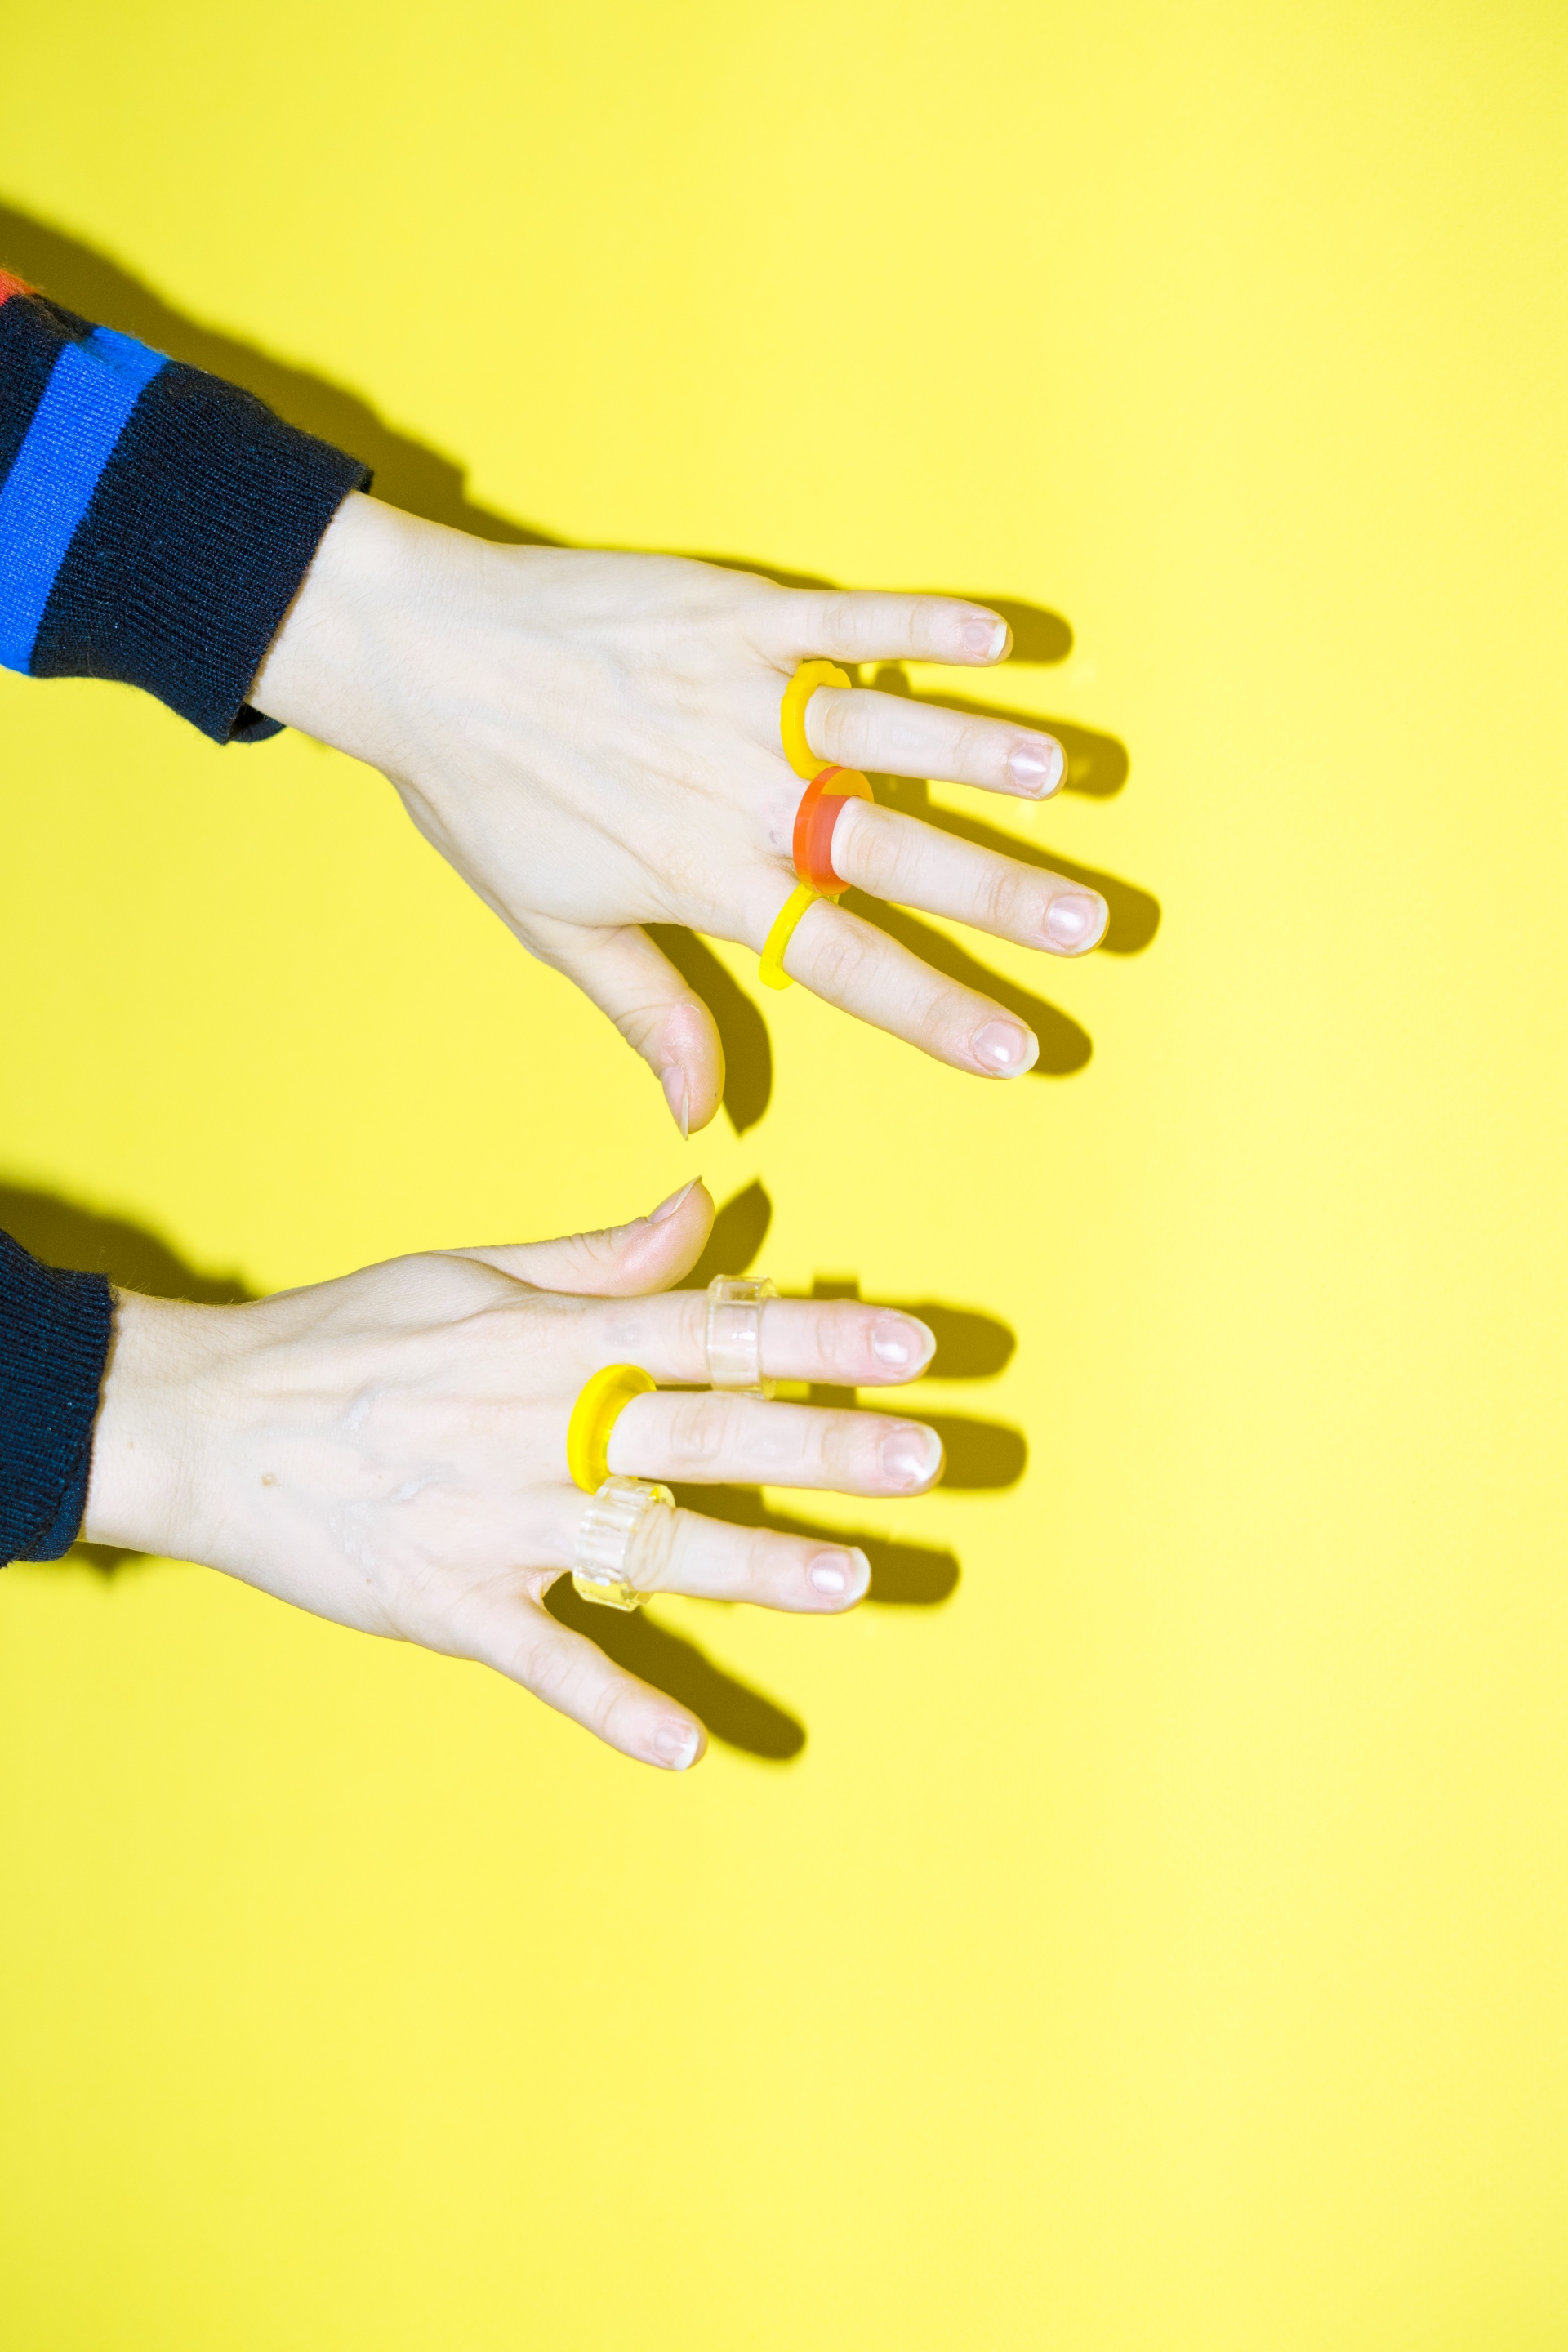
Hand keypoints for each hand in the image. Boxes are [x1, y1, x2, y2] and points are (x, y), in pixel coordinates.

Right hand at [82, 1181, 943, 1769]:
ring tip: (854, 1582)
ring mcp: (494, 1524)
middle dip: (818, 1444)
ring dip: (752, 1568)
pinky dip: (610, 1704)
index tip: (914, 1343)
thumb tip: (706, 1208)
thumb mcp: (469, 1270)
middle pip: (699, 1433)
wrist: (204, 1423)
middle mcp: (535, 1428)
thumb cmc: (343, 1338)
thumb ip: (598, 1259)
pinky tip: (687, 1748)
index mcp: (545, 1340)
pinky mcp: (449, 1606)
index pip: (705, 1331)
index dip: (815, 1335)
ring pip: (642, 1544)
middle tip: (927, 1456)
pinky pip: (541, 1660)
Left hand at [251, 492, 1107, 1132]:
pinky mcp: (731, 612)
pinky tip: (996, 639)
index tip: (1012, 1049)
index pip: (839, 960)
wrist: (415, 658)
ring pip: (879, 729)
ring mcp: (739, 694)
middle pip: (887, 851)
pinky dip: (915, 625)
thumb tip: (701, 1114)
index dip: (930, 1009)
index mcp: (702, 877)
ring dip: (975, 750)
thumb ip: (649, 1011)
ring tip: (1063, 777)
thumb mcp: (557, 926)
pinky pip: (841, 618)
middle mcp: (736, 791)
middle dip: (994, 893)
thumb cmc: (483, 800)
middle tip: (1089, 926)